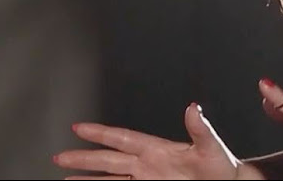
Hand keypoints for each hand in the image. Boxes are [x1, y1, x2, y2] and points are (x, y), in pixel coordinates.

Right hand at [53, 103, 250, 179]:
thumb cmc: (222, 167)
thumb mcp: (211, 148)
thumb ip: (200, 130)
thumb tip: (193, 109)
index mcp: (157, 149)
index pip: (122, 139)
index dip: (101, 133)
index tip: (79, 128)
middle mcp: (147, 164)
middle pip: (108, 161)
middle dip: (84, 158)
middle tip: (60, 157)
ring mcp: (147, 180)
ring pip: (110, 179)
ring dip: (89, 179)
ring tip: (66, 177)